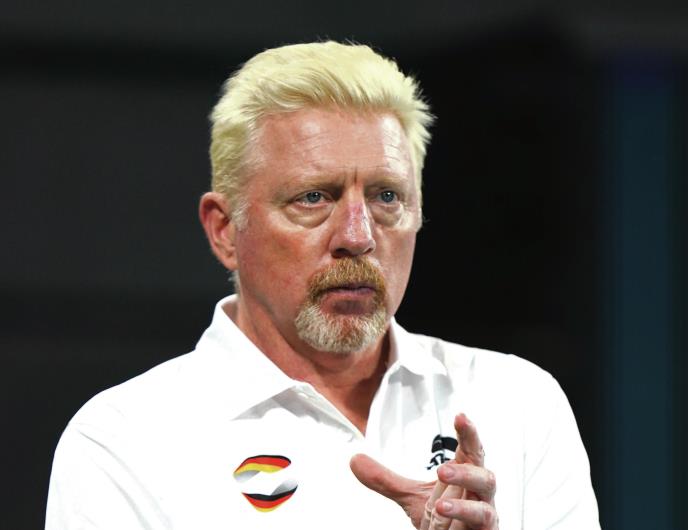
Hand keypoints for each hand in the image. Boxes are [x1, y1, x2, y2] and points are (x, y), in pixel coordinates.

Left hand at [350, 413, 497, 528]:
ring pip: (487, 502)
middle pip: (484, 473)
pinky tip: (449, 518)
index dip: (468, 433)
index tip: (460, 416)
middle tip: (441, 469)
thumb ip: (385, 480)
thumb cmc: (446, 519)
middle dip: (465, 470)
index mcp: (464, 475)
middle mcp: (478, 492)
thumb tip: (355, 460)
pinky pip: (484, 523)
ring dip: (463, 503)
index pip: (470, 449)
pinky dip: (466, 519)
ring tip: (439, 505)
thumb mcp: (411, 497)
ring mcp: (485, 512)